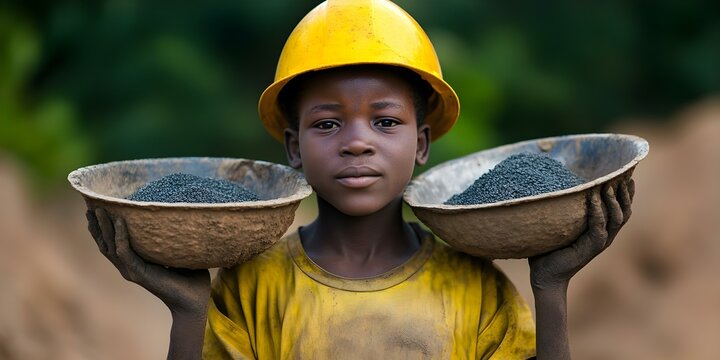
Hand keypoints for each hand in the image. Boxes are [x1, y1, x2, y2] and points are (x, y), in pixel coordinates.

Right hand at [86, 208, 210, 315]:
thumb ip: (174, 239)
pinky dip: (120, 235)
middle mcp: (129, 267)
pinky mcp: (138, 273)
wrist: (194, 301)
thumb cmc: (191, 278)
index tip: (99, 209)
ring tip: (97, 210)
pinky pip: (124, 251)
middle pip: (106, 244)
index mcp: (136, 263)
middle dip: (97, 225)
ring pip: (110, 246)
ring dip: (103, 227)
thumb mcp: (179, 254)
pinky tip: (119, 220)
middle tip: (91, 205)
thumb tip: (183, 216)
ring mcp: (131, 270)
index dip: (104, 228)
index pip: (114, 244)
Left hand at [529, 176, 634, 289]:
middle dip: (625, 193)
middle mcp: (604, 237)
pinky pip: (598, 226)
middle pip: (624, 212)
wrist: (545, 276)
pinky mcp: (591, 248)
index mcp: (600, 231)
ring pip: (616, 218)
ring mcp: (600, 243)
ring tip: (610, 184)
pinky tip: (594, 197)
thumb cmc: (548, 251)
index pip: (620, 210)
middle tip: (624, 175)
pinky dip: (597, 211)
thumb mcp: (558, 227)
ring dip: (614, 200)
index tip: (626, 175)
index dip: (625, 194)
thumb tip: (550, 187)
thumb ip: (562, 211)